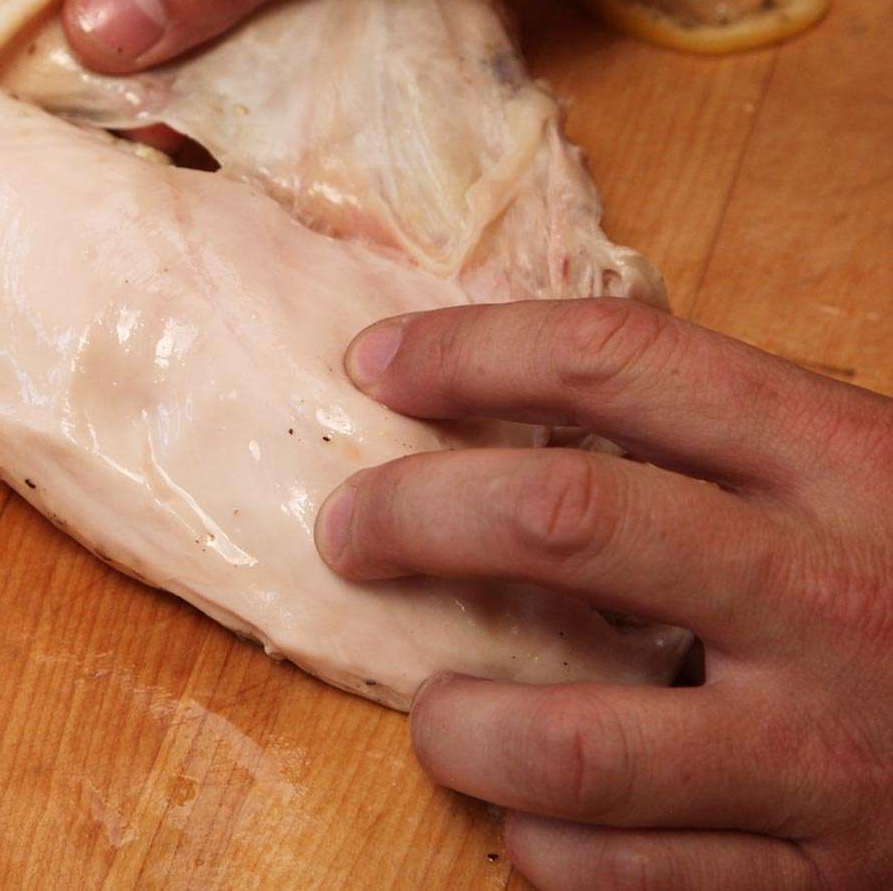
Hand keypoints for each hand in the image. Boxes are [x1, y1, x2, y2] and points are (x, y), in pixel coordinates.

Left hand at [314, 298, 892, 887]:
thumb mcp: (862, 472)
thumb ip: (718, 433)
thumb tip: (509, 393)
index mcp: (847, 461)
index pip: (619, 359)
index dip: (472, 349)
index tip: (378, 363)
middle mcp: (833, 593)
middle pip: (569, 522)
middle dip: (417, 512)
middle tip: (346, 527)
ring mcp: (830, 754)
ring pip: (579, 744)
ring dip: (464, 725)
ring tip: (435, 710)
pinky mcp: (828, 885)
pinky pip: (629, 879)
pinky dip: (544, 846)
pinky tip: (529, 812)